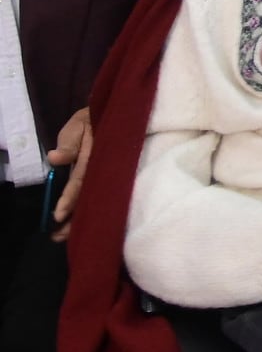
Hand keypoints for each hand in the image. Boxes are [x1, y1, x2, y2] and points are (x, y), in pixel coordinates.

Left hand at [44, 109, 92, 242]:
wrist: (116, 114)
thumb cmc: (92, 120)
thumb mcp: (78, 126)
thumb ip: (69, 143)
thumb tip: (55, 158)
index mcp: (92, 158)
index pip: (79, 182)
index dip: (69, 199)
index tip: (58, 216)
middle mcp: (100, 170)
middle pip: (87, 197)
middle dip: (74, 218)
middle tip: (57, 237)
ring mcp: (105, 174)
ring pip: (92, 199)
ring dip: (79, 217)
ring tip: (64, 236)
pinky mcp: (105, 176)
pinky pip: (96, 194)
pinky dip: (87, 209)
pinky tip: (81, 222)